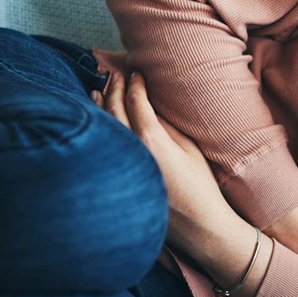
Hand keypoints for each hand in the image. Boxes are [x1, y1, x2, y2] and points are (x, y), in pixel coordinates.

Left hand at [94, 71, 272, 296]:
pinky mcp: (117, 179)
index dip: (134, 83)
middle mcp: (130, 150)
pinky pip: (103, 144)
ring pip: (102, 127)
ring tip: (99, 88)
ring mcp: (120, 166)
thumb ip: (166, 124)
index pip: (135, 101)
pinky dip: (99, 127)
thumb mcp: (189, 148)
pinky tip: (97, 120)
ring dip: (100, 105)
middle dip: (113, 88)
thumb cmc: (199, 185)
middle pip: (113, 110)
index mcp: (151, 139)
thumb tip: (147, 105)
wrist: (197, 224)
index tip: (135, 72)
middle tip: (115, 74)